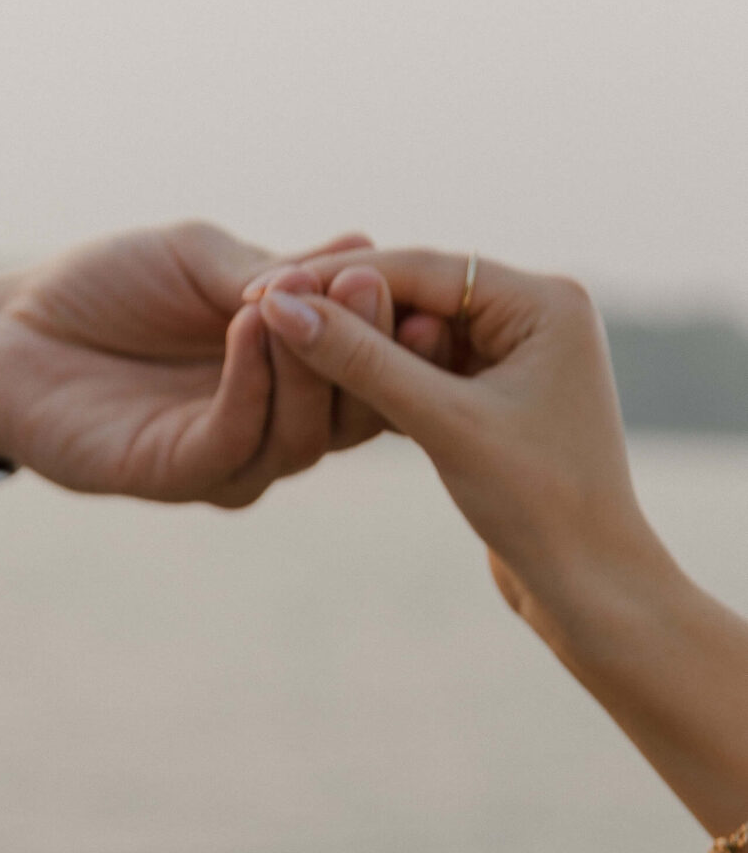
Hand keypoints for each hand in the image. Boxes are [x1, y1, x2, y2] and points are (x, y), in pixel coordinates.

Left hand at [0, 222, 405, 508]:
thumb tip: (368, 248)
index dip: (397, 331)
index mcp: (287, 374)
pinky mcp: (171, 474)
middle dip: (367, 348)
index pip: (366, 367)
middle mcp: (267, 425)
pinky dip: (252, 385)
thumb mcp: (200, 261)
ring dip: (312, 363)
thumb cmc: (106, 288)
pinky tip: (252, 327)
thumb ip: (275, 270)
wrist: (10, 330)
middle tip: (373, 285)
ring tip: (312, 295)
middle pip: (349, 411)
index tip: (418, 281)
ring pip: (299, 435)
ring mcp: (223, 458)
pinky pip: (232, 441)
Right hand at [247, 248, 657, 595]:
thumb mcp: (442, 424)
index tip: (264, 290)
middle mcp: (537, 315)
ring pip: (415, 336)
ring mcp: (518, 357)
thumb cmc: (537, 503)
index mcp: (544, 301)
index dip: (336, 279)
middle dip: (344, 309)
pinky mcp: (498, 398)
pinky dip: (382, 382)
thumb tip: (283, 307)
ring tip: (286, 352)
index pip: (422, 268)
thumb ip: (362, 361)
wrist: (588, 584)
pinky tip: (328, 389)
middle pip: (417, 294)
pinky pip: (426, 372)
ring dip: (359, 348)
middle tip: (262, 315)